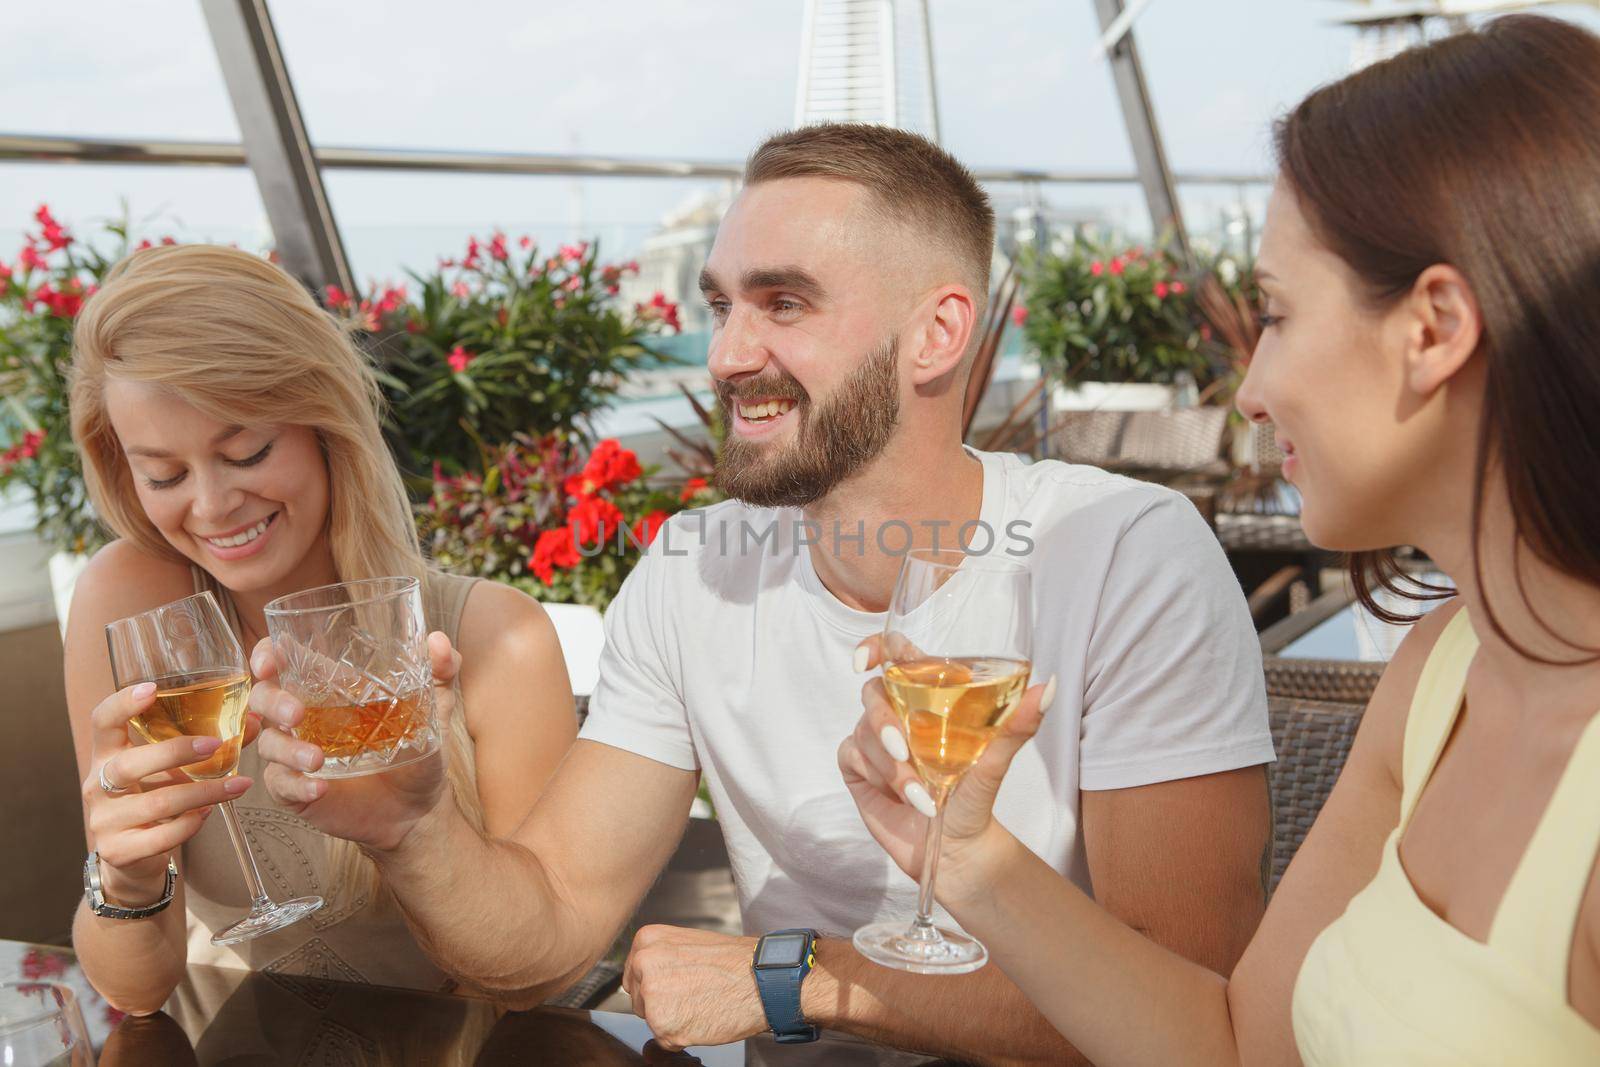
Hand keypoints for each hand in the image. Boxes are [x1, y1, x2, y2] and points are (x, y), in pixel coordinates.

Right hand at [83, 682, 255, 904]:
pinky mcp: (118, 851)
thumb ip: (210, 744)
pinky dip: (190, 824)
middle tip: (215, 745)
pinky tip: (209, 813)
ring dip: (204, 792)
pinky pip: (160, 837)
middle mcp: (98, 785)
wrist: (133, 858)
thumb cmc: (156, 797)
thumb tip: (254, 719)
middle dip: (176, 752)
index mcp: (107, 755)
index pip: (102, 722)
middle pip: (129, 764)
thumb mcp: (174, 769)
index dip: (122, 703)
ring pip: (156, 803)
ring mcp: (104, 821)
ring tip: (237, 786)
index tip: (152, 688)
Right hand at [248, 631, 458, 852]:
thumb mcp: (434, 708)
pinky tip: (319, 788)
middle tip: (298, 715)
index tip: (269, 661)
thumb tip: (439, 641)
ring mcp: (297, 755)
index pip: (284, 662)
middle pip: (263, 699)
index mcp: (329, 691)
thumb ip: (439, 672)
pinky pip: (280, 785)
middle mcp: (305, 719)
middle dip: (273, 702)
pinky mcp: (297, 790)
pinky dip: (295, 785)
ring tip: (317, 760)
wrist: (420, 807)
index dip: (266, 655)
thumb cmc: (418, 750)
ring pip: (269, 744)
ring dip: (287, 750)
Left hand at [622, 926, 764, 1050]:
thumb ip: (662, 958)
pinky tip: (702, 1017)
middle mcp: (644, 964)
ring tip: (701, 1003)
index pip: (635, 975)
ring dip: (673, 1020)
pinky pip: (665, 1040)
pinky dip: (682, 1036)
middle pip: (640, 999)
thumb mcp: (688, 944)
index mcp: (648, 941)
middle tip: (694, 994)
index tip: (678, 984)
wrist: (763, 979)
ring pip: (652, 1020)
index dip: (659, 985)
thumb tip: (648, 979)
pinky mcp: (663, 1025)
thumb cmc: (735, 963)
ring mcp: (652, 995)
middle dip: (663, 1004)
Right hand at [837, 634, 1054, 890]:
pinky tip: (907, 798)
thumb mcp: (996, 760)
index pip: (894, 656)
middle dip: (883, 720)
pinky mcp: (857, 766)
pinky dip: (879, 777)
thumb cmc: (975, 797)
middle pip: (872, 692)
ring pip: (864, 728)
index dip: (875, 648)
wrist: (957, 849)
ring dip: (892, 765)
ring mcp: (873, 738)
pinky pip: (853, 754)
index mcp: (927, 697)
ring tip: (923, 795)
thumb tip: (1048, 688)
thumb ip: (1017, 725)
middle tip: (903, 749)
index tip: (865, 662)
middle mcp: (897, 711)